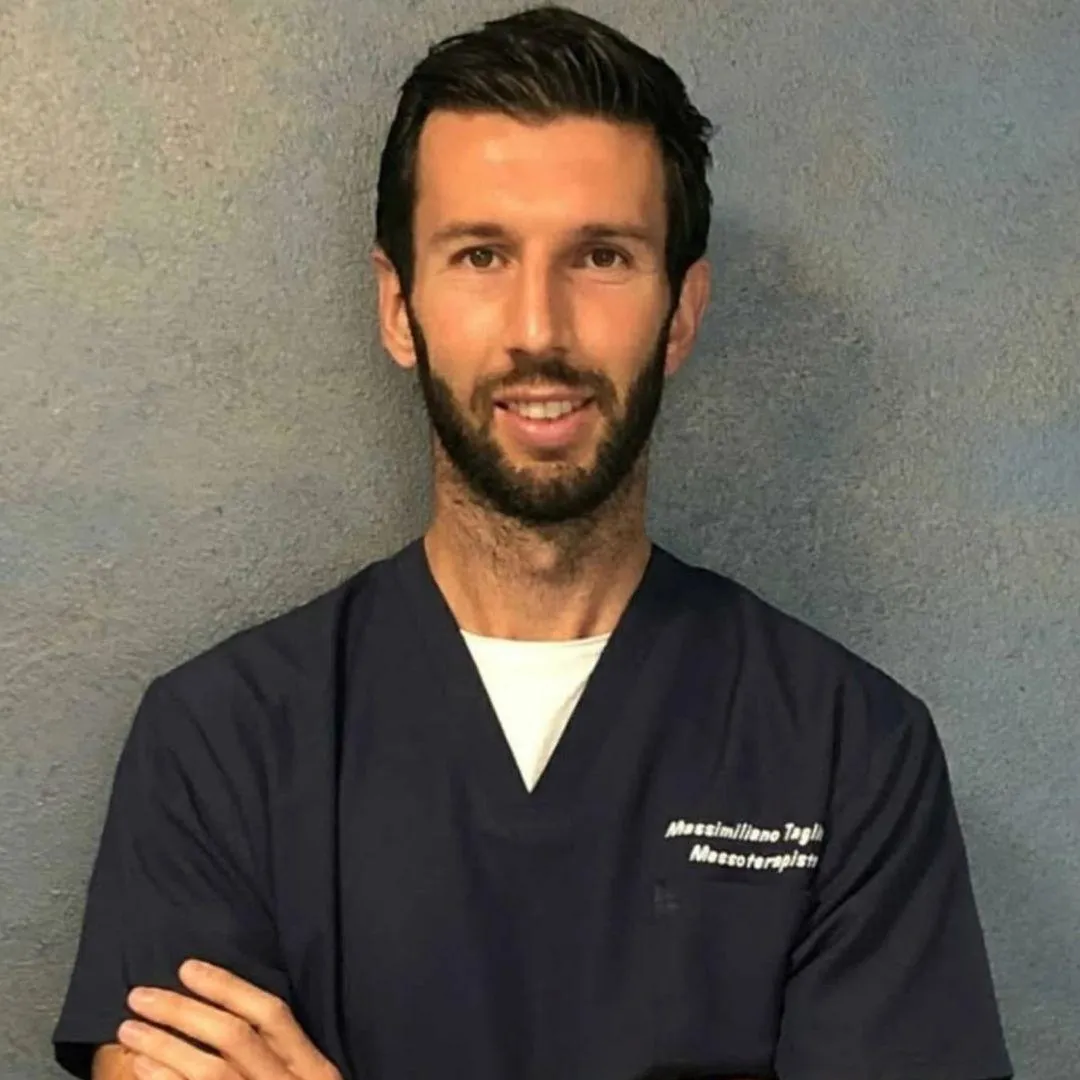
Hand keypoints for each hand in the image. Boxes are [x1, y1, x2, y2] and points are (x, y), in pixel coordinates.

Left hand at [117, 959, 340, 1079]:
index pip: (271, 1014)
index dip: (228, 987)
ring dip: (165, 1045)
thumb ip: (280, 1058)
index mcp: (313, 1070)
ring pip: (210, 1072)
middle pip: (234, 1037)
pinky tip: (142, 1068)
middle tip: (139, 995)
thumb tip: (225, 1015)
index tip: (188, 967)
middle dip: (184, 1011)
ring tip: (128, 1028)